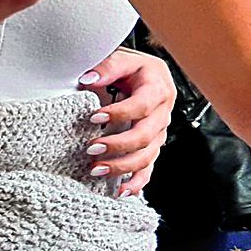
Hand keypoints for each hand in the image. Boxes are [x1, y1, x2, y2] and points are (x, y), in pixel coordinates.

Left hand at [78, 48, 173, 194]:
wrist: (144, 75)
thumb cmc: (131, 68)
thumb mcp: (121, 59)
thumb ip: (107, 67)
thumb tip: (87, 79)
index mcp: (158, 88)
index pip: (142, 106)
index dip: (119, 114)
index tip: (94, 118)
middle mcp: (163, 112)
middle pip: (146, 135)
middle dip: (118, 145)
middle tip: (91, 148)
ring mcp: (160, 132)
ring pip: (147, 155)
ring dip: (122, 166)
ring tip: (96, 169)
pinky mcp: (153, 146)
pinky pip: (149, 168)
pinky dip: (137, 182)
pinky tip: (122, 191)